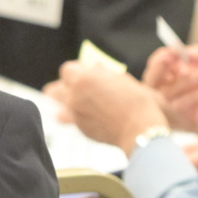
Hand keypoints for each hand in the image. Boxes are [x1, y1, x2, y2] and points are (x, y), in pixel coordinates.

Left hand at [44, 62, 170, 153]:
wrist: (139, 130)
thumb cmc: (135, 101)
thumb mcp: (120, 77)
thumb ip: (101, 72)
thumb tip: (94, 68)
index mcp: (82, 80)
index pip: (67, 70)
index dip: (77, 70)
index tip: (86, 72)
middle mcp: (74, 97)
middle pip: (58, 89)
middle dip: (69, 87)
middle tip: (83, 87)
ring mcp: (75, 115)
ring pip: (65, 105)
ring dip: (74, 101)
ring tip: (87, 102)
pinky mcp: (80, 129)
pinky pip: (75, 118)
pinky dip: (82, 115)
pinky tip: (97, 115)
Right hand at [143, 43, 197, 135]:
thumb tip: (181, 52)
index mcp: (184, 68)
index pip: (160, 63)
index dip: (162, 58)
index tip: (170, 54)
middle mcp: (180, 85)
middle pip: (153, 80)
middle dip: (162, 69)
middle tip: (178, 63)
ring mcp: (183, 101)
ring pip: (166, 92)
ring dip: (185, 80)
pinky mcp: (189, 117)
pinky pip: (178, 106)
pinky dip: (192, 96)